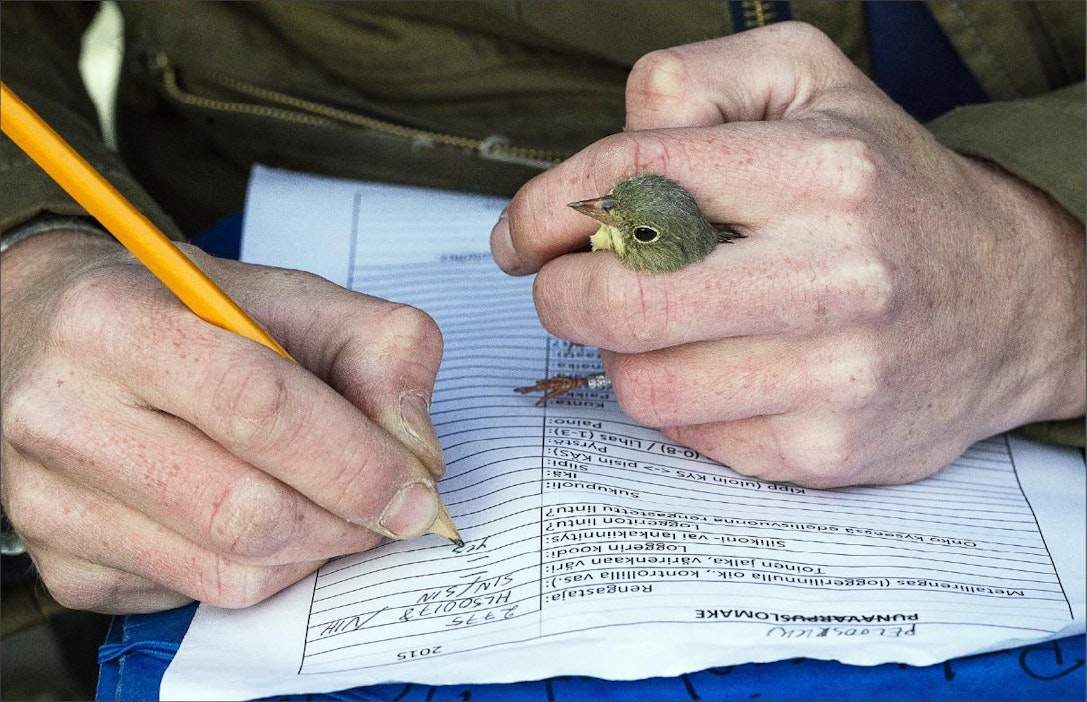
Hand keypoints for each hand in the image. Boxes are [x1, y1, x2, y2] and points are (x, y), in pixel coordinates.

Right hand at [1, 230, 444, 612]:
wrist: (49, 336)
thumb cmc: (182, 314)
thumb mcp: (289, 295)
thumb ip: (378, 348)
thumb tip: (415, 451)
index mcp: (117, 322)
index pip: (259, 409)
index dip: (357, 462)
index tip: (417, 490)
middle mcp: (63, 416)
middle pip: (245, 510)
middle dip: (347, 520)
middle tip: (390, 508)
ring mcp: (50, 503)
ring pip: (229, 572)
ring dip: (313, 551)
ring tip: (331, 506)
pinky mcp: (65, 567)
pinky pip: (199, 597)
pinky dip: (262, 570)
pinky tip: (262, 518)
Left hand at [492, 23, 1084, 487]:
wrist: (1013, 303)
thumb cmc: (893, 192)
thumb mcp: (812, 84)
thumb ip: (696, 85)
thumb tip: (601, 160)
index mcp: (821, 172)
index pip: (632, 180)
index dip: (547, 209)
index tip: (525, 234)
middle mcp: (834, 277)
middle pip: (621, 302)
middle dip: (562, 295)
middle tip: (567, 286)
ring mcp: (833, 378)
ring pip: (643, 385)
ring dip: (624, 354)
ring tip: (661, 325)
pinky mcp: (824, 452)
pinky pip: (690, 438)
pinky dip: (680, 401)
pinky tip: (717, 367)